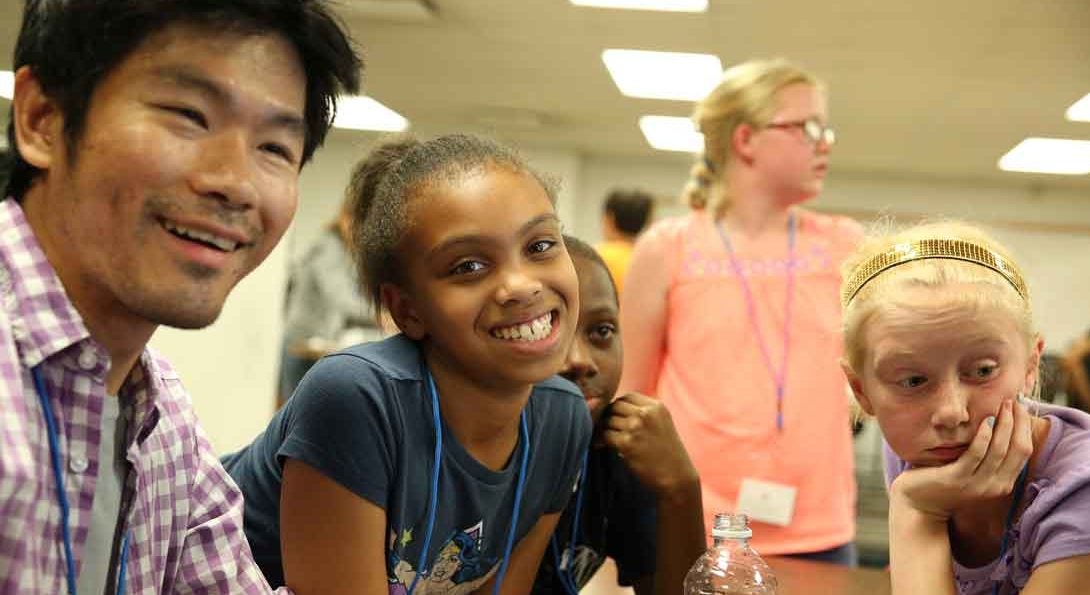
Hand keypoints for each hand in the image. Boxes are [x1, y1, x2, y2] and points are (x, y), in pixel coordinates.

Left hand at [601, 393, 698, 495]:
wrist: (676, 475)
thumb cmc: (668, 453)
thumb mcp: (662, 423)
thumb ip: (644, 413)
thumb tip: (614, 408)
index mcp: (656, 407)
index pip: (628, 397)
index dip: (619, 406)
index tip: (616, 417)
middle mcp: (646, 413)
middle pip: (615, 406)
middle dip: (609, 416)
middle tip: (606, 427)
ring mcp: (636, 427)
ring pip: (608, 420)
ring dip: (604, 429)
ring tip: (603, 438)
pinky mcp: (627, 443)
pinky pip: (605, 435)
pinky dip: (601, 440)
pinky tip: (601, 446)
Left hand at [890, 398, 1032, 520]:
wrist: (920, 505)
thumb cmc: (946, 481)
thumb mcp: (974, 470)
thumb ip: (989, 455)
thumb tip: (1002, 425)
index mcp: (1003, 483)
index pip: (1024, 452)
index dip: (1025, 427)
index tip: (1022, 407)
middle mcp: (995, 486)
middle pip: (1018, 449)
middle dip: (1018, 422)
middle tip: (1014, 400)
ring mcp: (977, 484)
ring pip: (999, 450)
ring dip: (1004, 424)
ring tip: (1002, 405)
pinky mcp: (957, 478)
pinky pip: (975, 454)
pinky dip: (983, 436)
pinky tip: (985, 421)